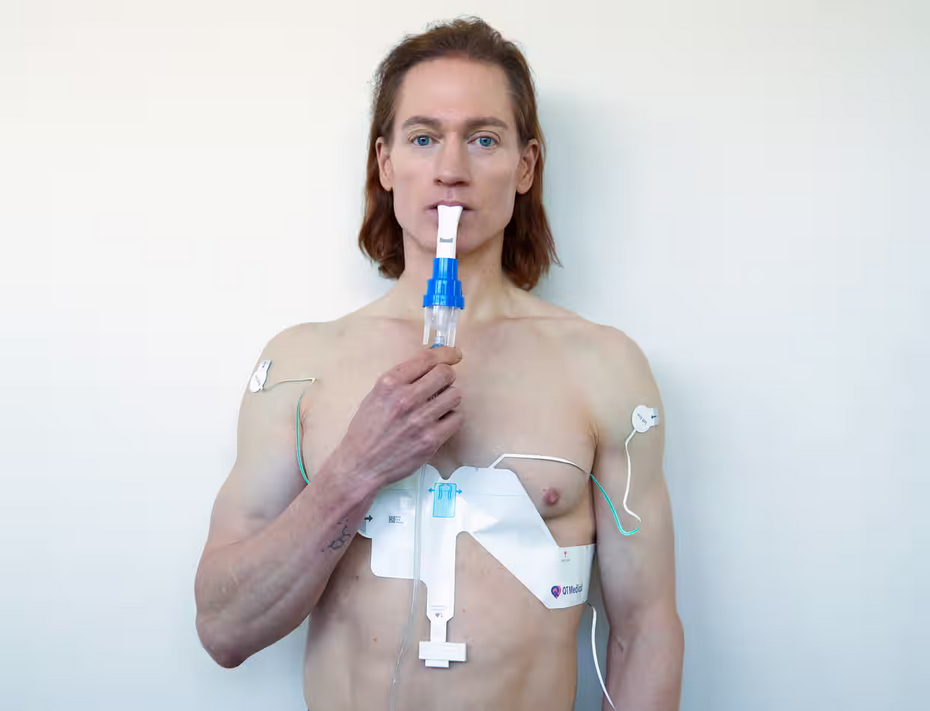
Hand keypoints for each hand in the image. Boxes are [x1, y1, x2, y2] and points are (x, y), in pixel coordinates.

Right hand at [324, 346, 463, 489]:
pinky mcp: (431, 440)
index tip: (454, 354)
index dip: (446, 353)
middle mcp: (405, 399)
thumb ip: (401, 380)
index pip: (427, 359)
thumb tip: (429, 365)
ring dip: (449, 398)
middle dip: (447, 376)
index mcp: (389, 384)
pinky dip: (451, 419)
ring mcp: (420, 420)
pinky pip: (457, 418)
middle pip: (445, 374)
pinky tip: (440, 422)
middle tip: (443, 384)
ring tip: (439, 406)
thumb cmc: (366, 430)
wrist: (361, 465)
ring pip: (454, 395)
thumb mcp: (375, 396)